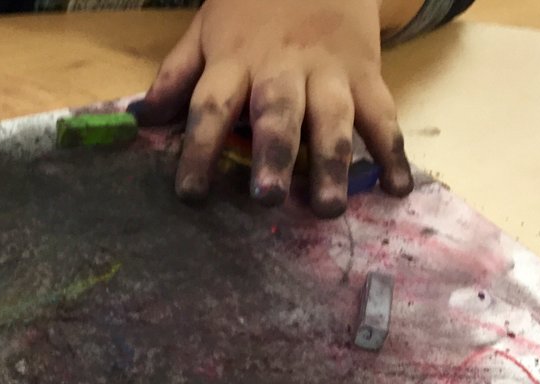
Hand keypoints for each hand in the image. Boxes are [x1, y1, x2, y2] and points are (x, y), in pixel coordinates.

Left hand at [131, 0, 414, 217]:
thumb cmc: (252, 6)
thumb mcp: (206, 28)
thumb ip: (177, 74)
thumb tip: (141, 118)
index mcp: (235, 60)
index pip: (211, 107)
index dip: (200, 150)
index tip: (191, 195)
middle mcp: (282, 68)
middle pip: (278, 113)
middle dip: (275, 155)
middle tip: (268, 198)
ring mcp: (330, 72)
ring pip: (333, 117)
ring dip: (332, 163)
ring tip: (328, 207)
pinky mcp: (368, 74)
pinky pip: (383, 114)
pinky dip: (393, 151)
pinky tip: (398, 187)